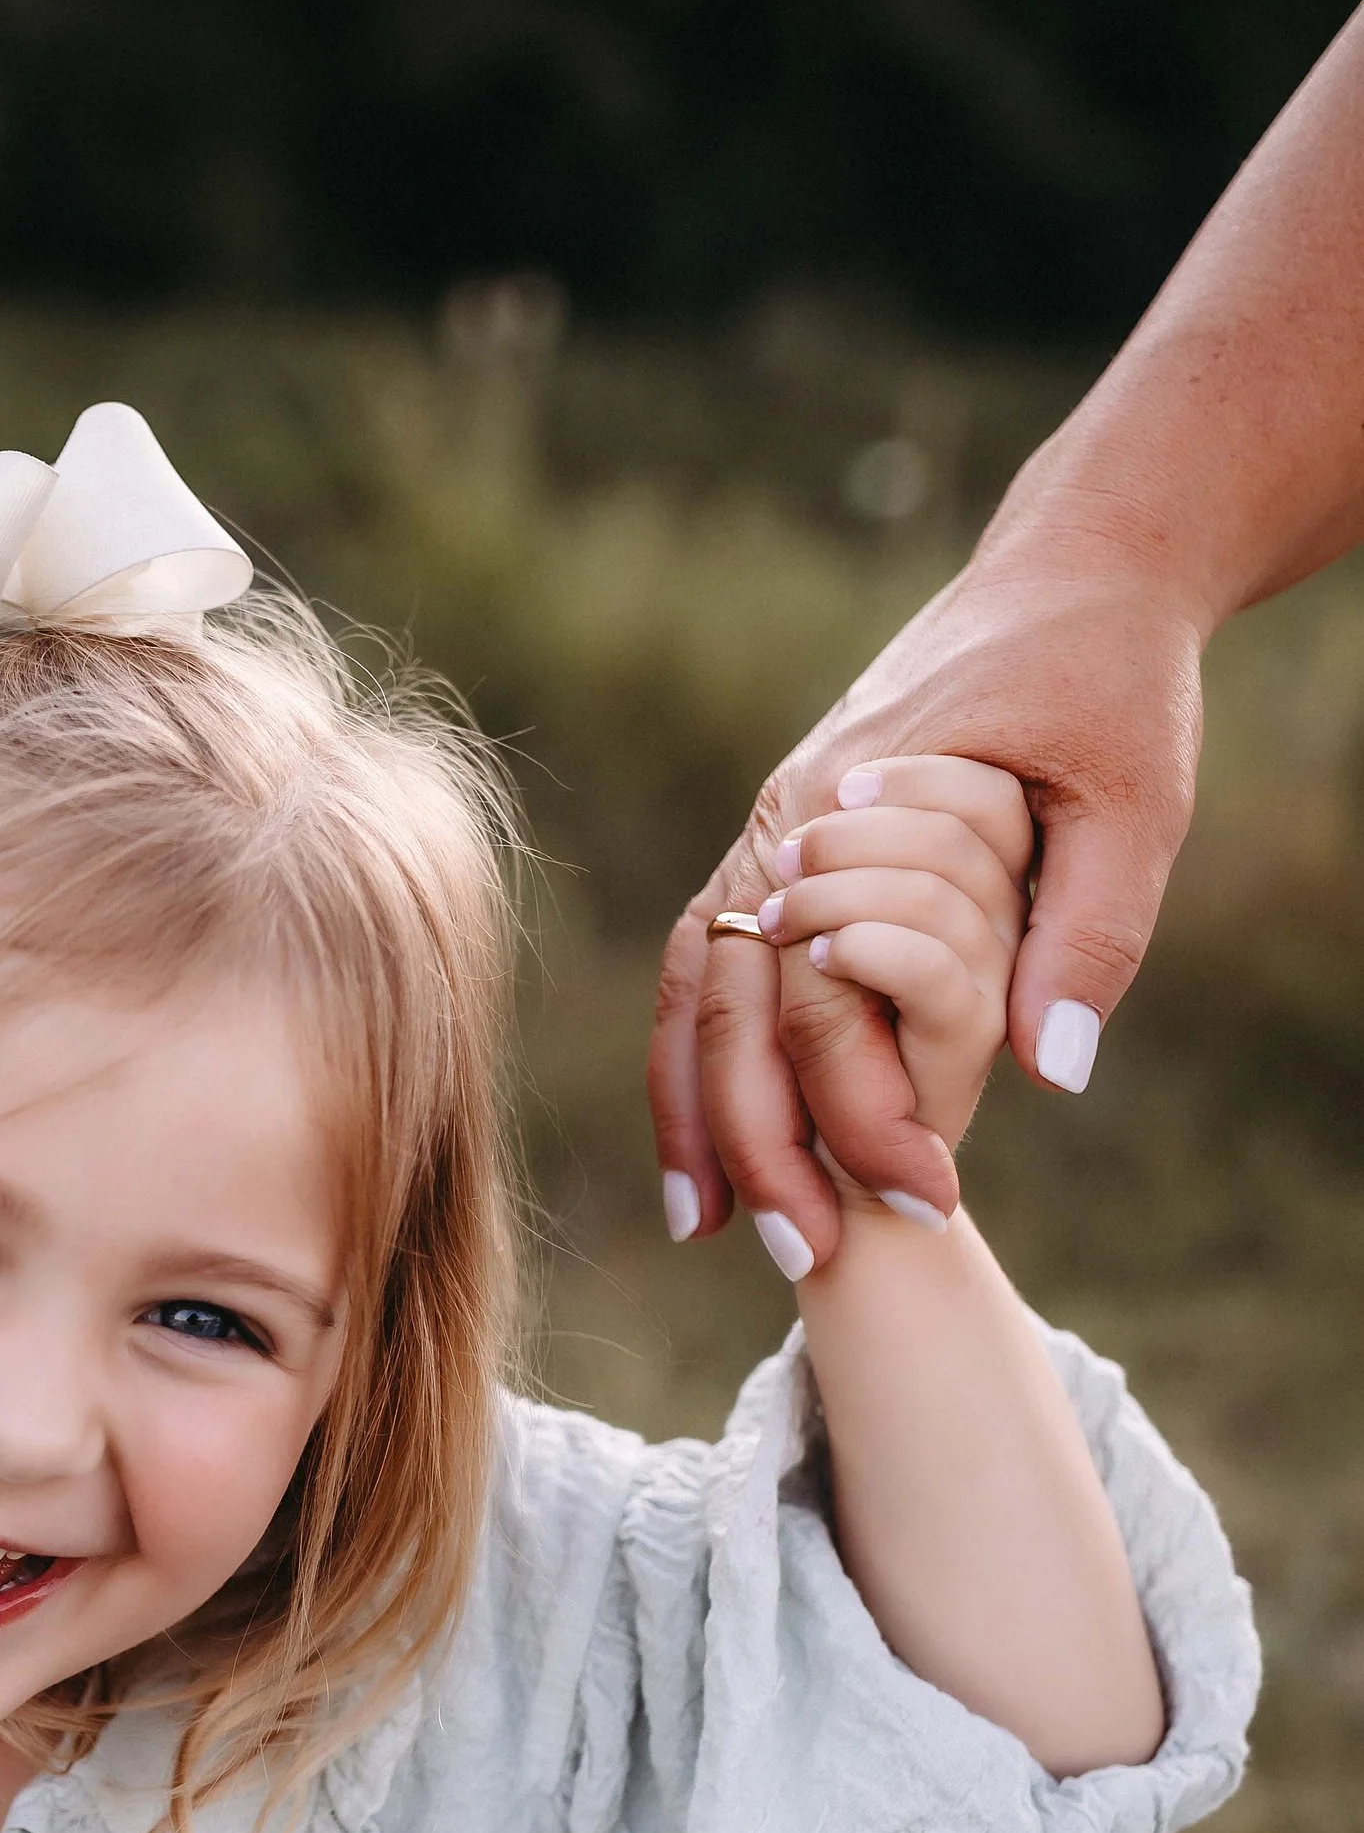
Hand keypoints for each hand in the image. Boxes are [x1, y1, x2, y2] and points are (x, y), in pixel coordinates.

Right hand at [650, 553, 1205, 1255]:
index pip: (828, 995)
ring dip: (698, 1114)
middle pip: (737, 1009)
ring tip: (709, 1228)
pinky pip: (712, 967)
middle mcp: (782, 823)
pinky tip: (712, 1142)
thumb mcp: (1135, 801)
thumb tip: (1051, 1072)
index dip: (865, 1112)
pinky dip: (700, 1057)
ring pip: (698, 992)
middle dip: (760, 1144)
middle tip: (804, 1260)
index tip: (927, 1202)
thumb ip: (1091, 931)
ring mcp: (768, 833)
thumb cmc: (1110, 680)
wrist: (1074, 572)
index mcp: (849, 805)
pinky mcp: (780, 847)